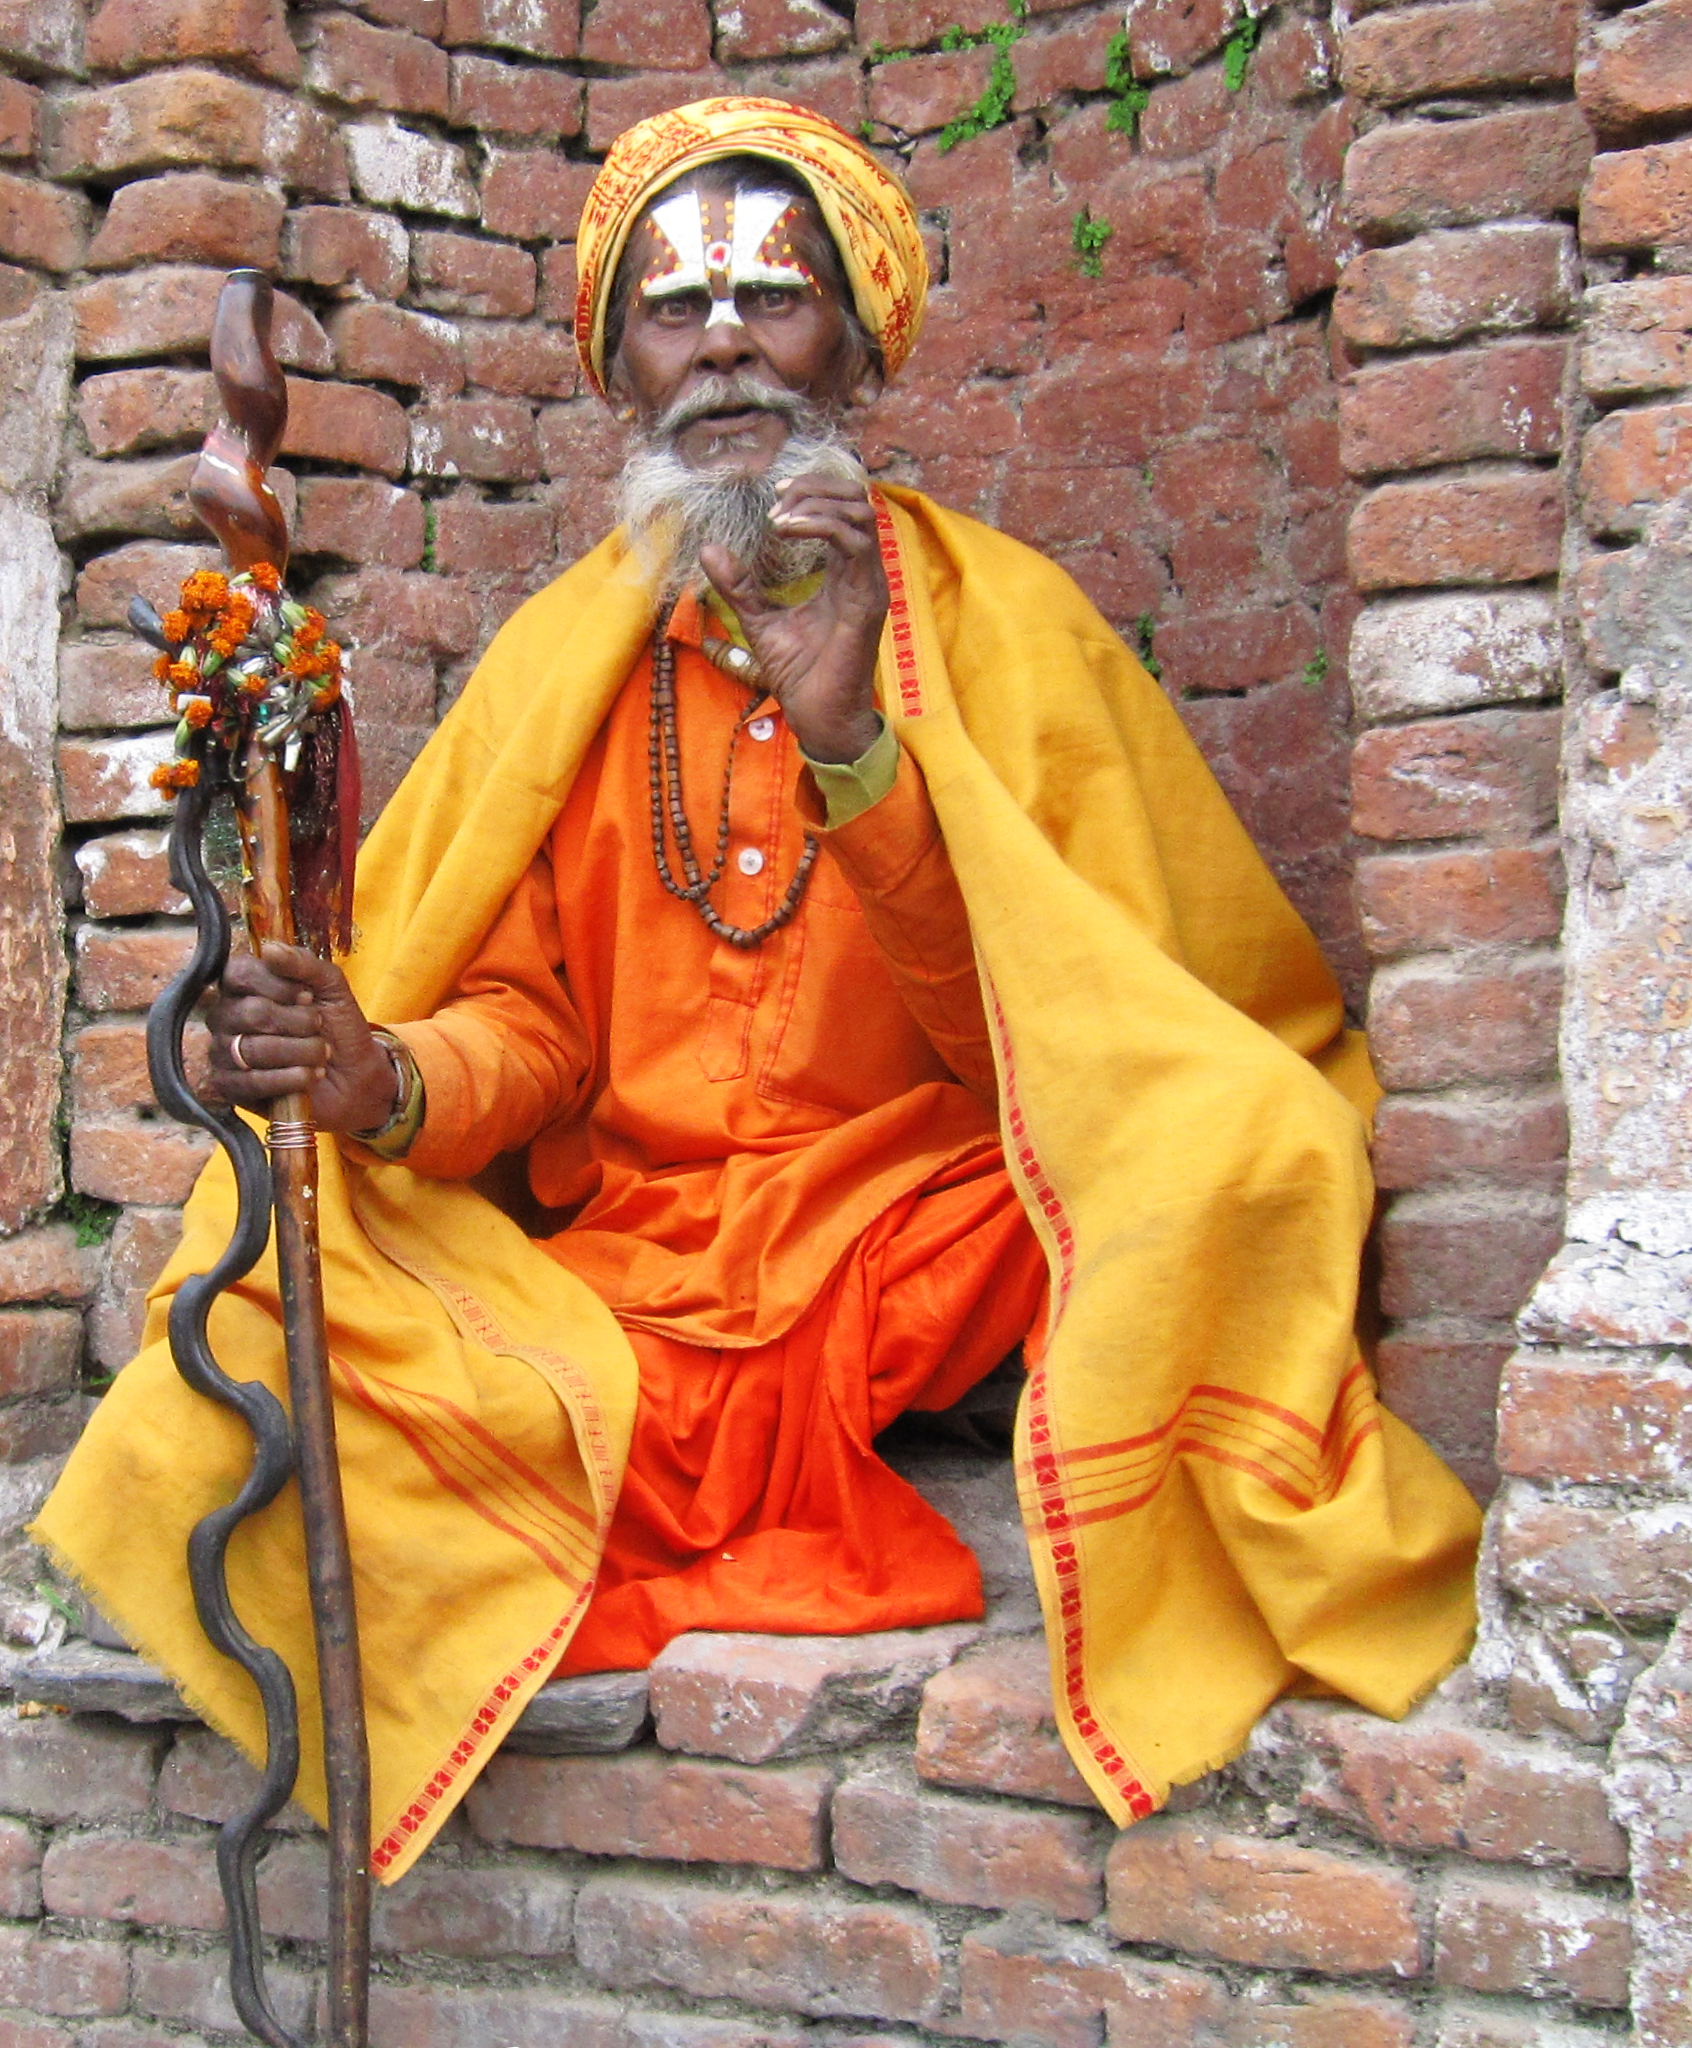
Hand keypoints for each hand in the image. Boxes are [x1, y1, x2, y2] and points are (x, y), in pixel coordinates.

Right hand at [206, 941, 398, 1133]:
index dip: (278, 986)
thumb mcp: (331, 987)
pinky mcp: (229, 1087)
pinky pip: (250, 1082)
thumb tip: (269, 948)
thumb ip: (304, 964)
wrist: (354, 1076)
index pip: (238, 973)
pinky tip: (309, 1076)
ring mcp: (223, 1052)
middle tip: (319, 1028)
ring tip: (321, 1054)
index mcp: (244, 986)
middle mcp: (226, 1016)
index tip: (309, 996)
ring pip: (253, 1049)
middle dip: (299, 1022)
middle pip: (251, 1013)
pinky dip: (289, 1078)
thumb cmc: (337, 1028)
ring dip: (301, 1052)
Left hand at [700, 470, 887, 764]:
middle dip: (816, 488)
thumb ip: (738, 585)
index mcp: (843, 572)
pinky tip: (787, 531)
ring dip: (816, 504)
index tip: (774, 497)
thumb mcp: (758, 619)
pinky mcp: (867, 599)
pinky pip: (856, 545)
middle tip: (778, 500)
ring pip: (861, 514)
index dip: (812, 492)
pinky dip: (820, 526)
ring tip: (779, 518)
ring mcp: (869, 584)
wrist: (816, 715)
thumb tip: (708, 549)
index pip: (843, 509)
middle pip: (858, 499)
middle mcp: (861, 572)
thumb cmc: (799, 673)